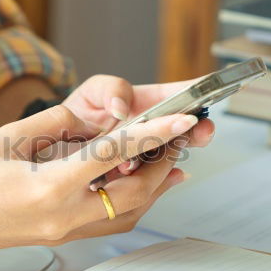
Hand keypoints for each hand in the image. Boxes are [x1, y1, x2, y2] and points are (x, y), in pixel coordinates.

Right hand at [0, 106, 197, 255]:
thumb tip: (88, 118)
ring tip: (170, 162)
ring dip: (154, 187)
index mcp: (48, 187)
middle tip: (177, 139)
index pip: (115, 155)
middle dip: (162, 163)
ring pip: (129, 213)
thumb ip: (54, 122)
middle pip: (134, 192)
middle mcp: (62, 216)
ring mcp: (62, 231)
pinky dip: (134, 203)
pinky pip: (110, 222)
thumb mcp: (6, 138)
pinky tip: (139, 187)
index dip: (153, 135)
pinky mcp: (60, 236)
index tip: (179, 121)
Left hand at [59, 75, 215, 172]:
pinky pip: (143, 181)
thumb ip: (111, 89)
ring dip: (162, 157)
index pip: (180, 95)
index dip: (200, 92)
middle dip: (196, 131)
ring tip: (138, 152)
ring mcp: (144, 156)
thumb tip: (123, 108)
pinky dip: (138, 176)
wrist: (57, 147)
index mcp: (150, 104)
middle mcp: (152, 131)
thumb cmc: (79, 114)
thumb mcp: (93, 91)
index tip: (213, 89)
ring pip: (165, 159)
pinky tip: (125, 170)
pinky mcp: (131, 179)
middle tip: (200, 131)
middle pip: (184, 131)